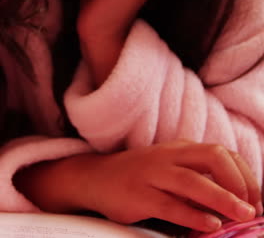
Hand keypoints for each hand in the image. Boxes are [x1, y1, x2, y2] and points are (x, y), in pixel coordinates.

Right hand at [73, 140, 259, 230]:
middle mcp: (169, 156)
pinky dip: (193, 215)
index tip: (256, 197)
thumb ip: (198, 177)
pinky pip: (170, 204)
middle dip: (238, 181)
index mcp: (181, 148)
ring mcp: (153, 173)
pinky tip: (210, 225)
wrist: (98, 177)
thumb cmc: (142, 175)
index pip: (222, 152)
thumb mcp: (172, 166)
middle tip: (252, 207)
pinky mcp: (139, 194)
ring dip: (222, 198)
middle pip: (212, 157)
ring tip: (243, 215)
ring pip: (192, 181)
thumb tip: (233, 199)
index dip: (244, 174)